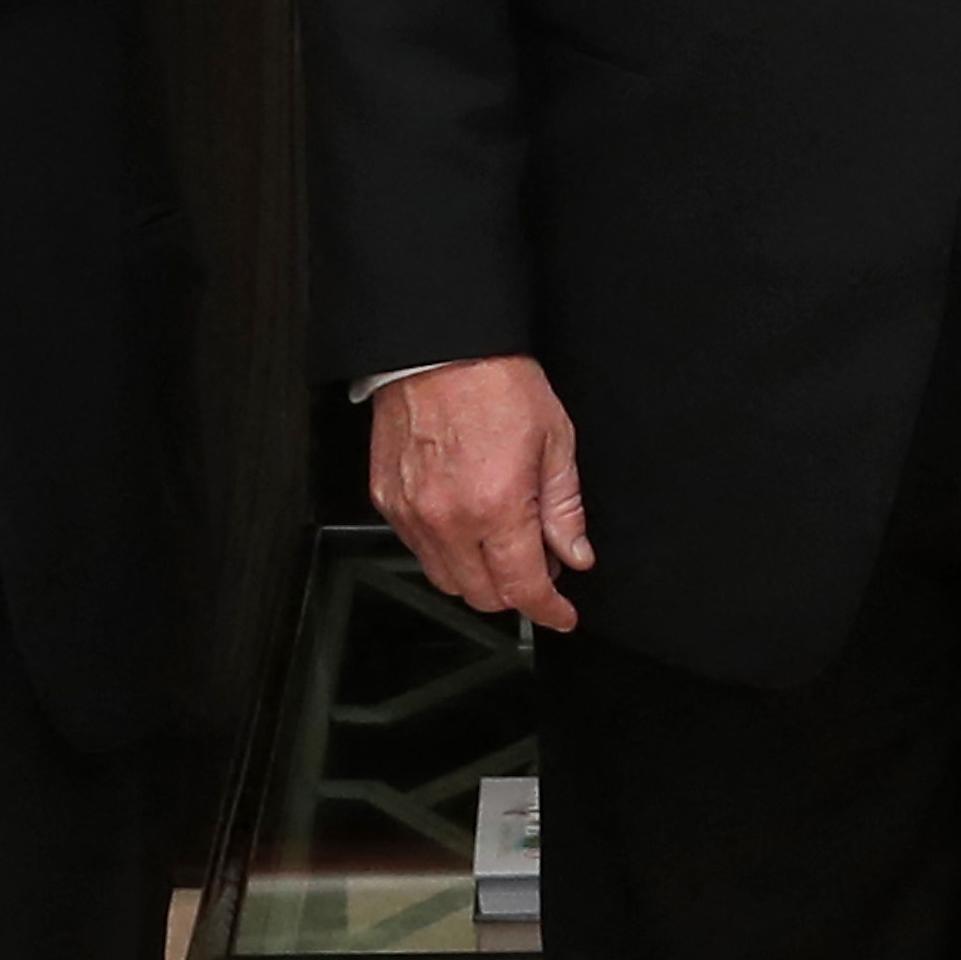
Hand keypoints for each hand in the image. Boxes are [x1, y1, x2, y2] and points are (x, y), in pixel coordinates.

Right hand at [371, 355, 591, 632]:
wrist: (438, 345)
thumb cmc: (495, 381)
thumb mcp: (555, 440)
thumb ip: (564, 508)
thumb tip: (574, 554)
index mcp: (497, 507)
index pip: (524, 588)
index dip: (549, 610)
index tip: (561, 614)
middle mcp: (448, 518)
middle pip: (483, 595)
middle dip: (516, 591)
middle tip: (537, 563)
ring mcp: (412, 513)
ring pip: (446, 580)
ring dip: (477, 575)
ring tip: (498, 541)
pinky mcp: (386, 499)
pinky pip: (416, 548)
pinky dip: (443, 549)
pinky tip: (463, 521)